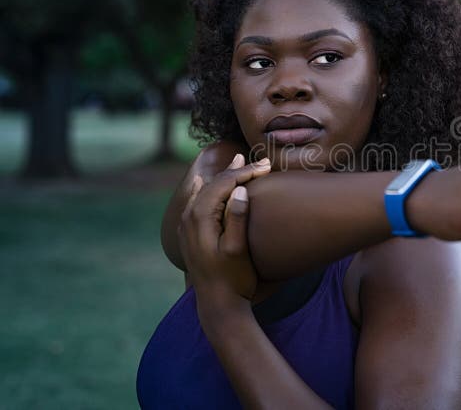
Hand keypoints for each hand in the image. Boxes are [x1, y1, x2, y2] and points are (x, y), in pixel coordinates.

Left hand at [178, 153, 270, 309]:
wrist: (217, 306)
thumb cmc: (233, 279)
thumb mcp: (238, 250)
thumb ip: (236, 219)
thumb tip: (239, 190)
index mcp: (200, 218)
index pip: (224, 184)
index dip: (246, 172)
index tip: (266, 166)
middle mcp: (188, 218)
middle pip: (213, 184)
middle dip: (237, 171)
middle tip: (260, 162)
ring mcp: (186, 226)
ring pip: (204, 190)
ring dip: (224, 177)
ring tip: (237, 162)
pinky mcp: (188, 233)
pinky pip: (197, 201)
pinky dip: (209, 189)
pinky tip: (205, 182)